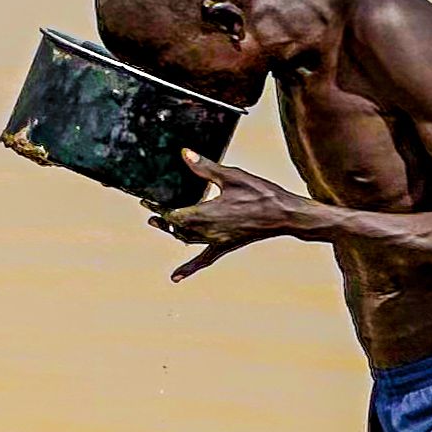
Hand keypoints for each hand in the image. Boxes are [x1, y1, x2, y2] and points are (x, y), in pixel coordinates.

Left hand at [148, 151, 328, 281]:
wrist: (284, 214)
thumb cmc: (261, 193)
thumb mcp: (231, 176)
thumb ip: (205, 167)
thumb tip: (184, 154)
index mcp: (206, 214)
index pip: (174, 213)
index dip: (159, 207)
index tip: (147, 200)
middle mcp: (208, 231)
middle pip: (177, 227)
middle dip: (163, 218)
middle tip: (150, 210)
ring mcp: (217, 240)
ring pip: (187, 240)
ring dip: (172, 232)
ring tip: (160, 224)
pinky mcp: (226, 245)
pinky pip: (204, 258)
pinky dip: (189, 268)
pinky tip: (176, 277)